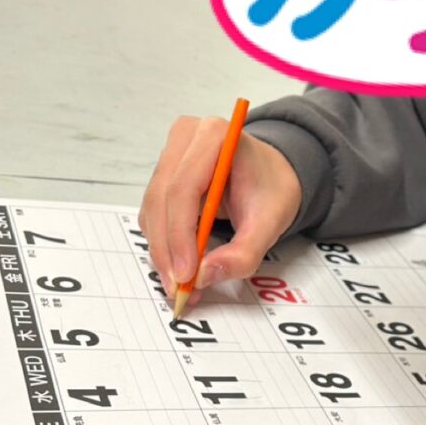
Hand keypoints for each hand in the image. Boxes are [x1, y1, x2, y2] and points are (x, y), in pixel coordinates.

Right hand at [139, 116, 301, 303]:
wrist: (272, 175)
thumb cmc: (272, 189)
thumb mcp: (270, 223)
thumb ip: (243, 253)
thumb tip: (205, 275)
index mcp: (215, 136)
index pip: (183, 187)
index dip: (180, 234)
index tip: (186, 273)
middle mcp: (185, 138)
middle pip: (161, 199)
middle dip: (168, 250)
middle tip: (178, 288)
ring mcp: (170, 154)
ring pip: (152, 210)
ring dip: (162, 251)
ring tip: (182, 284)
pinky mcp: (163, 175)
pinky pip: (153, 214)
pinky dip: (163, 244)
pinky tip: (180, 265)